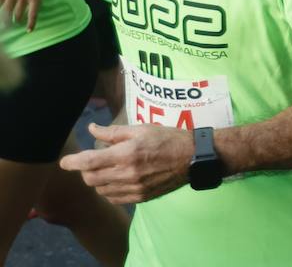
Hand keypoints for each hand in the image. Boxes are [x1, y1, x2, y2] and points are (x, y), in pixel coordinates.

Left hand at [60, 123, 194, 203]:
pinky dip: (109, 190)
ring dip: (98, 180)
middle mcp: (127, 174)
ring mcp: (133, 188)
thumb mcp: (141, 129)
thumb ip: (113, 132)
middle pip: (90, 178)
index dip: (72, 162)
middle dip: (86, 170)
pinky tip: (117, 179)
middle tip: (93, 161)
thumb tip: (92, 129)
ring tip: (109, 169)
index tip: (64, 162)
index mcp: (126, 154)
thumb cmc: (167, 138)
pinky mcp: (140, 197)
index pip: (89, 162)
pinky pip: (113, 198)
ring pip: (100, 190)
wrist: (192, 157)